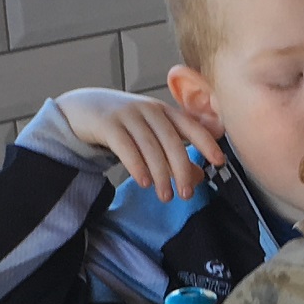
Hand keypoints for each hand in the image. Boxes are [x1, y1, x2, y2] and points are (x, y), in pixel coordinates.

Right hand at [54, 89, 222, 201]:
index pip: (191, 126)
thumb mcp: (152, 135)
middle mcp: (150, 110)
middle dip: (182, 169)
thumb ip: (174, 155)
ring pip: (151, 147)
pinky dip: (137, 166)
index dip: (206, 143)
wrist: (84, 107)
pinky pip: (126, 147)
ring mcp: (128, 115)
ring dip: (161, 174)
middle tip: (186, 194)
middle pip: (172, 141)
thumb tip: (198, 178)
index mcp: (165, 111)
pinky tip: (145, 182)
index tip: (219, 162)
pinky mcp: (108, 124)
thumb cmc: (125, 124)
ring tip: (166, 196)